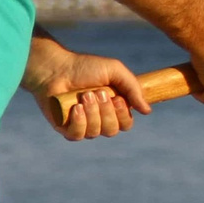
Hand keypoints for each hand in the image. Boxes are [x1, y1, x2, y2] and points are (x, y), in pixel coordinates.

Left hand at [23, 38, 151, 140]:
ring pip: (96, 132)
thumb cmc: (85, 67)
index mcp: (113, 108)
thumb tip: (147, 111)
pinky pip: (78, 135)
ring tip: (84, 96)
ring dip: (91, 113)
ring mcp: (83, 125)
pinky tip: (75, 108)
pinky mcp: (66, 129)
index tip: (116, 98)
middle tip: (97, 92)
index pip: (126, 124)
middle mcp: (99, 119)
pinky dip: (79, 121)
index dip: (123, 114)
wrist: (56, 68)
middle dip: (106, 111)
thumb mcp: (115, 71)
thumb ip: (133, 89)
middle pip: (112, 130)